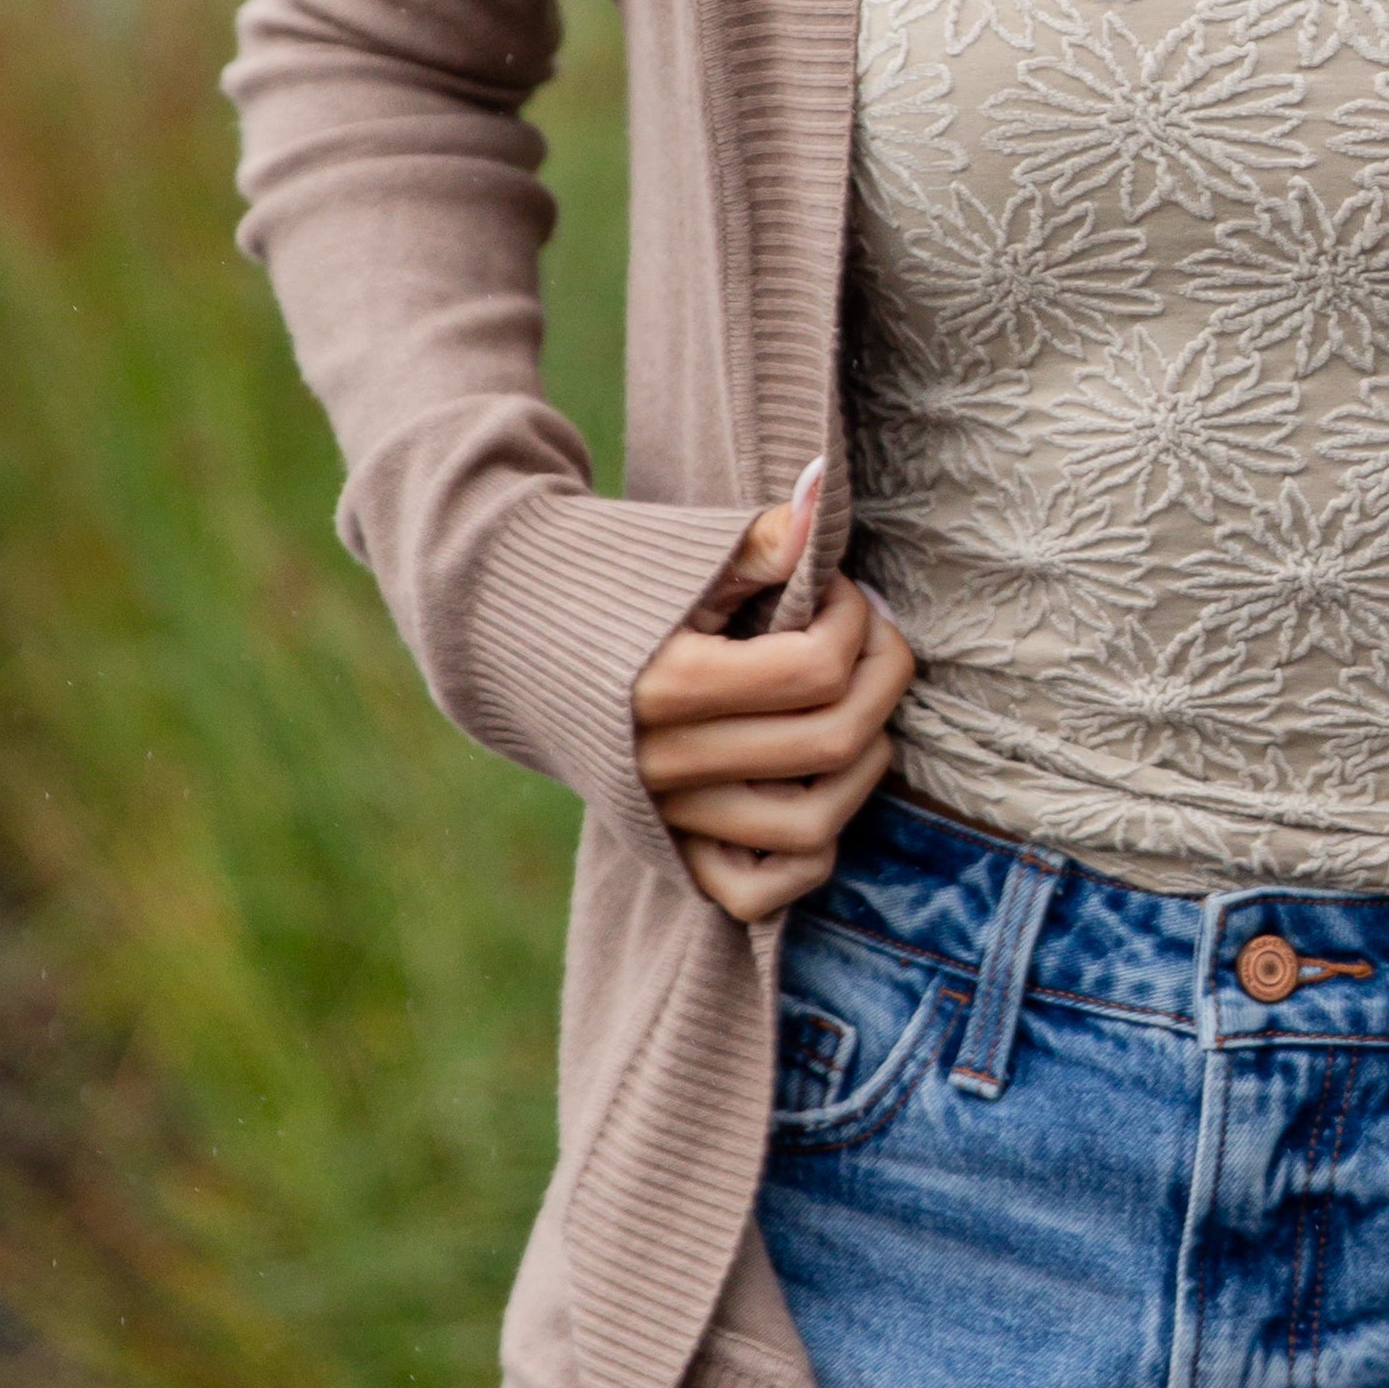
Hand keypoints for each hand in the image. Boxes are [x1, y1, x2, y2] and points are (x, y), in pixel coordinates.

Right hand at [631, 464, 914, 922]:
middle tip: (871, 636)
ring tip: (858, 708)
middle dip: (882, 676)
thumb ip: (762, 535)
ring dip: (864, 764)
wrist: (505, 634)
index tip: (838, 589)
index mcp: (668, 682)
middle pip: (829, 741)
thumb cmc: (610, 581)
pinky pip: (757, 894)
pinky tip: (820, 789)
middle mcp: (666, 763)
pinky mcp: (668, 848)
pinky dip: (807, 857)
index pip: (817, 669)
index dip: (855, 619)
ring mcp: (669, 816)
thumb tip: (822, 493)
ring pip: (811, 827)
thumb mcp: (683, 550)